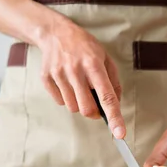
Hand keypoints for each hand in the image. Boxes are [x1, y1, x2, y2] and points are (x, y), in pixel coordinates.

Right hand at [38, 21, 125, 138]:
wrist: (55, 33)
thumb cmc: (85, 47)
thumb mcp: (105, 58)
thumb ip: (113, 81)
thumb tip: (116, 104)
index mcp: (94, 64)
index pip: (106, 96)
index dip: (114, 117)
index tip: (120, 133)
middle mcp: (75, 70)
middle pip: (87, 109)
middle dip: (93, 112)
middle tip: (94, 103)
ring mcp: (59, 74)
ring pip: (73, 108)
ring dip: (79, 103)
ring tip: (79, 86)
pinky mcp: (47, 78)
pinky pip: (60, 101)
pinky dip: (67, 98)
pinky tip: (67, 83)